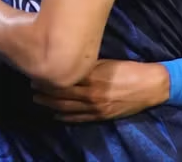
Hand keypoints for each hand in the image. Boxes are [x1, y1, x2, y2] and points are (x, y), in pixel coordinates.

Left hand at [32, 60, 168, 122]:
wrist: (150, 86)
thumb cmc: (129, 69)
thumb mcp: (106, 63)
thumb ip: (87, 66)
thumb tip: (68, 62)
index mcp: (92, 79)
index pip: (64, 80)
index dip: (48, 78)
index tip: (36, 72)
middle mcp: (91, 95)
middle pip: (62, 96)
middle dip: (45, 92)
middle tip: (31, 86)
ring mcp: (96, 108)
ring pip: (67, 109)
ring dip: (51, 105)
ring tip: (38, 99)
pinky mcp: (102, 116)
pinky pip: (79, 119)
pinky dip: (65, 118)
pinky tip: (55, 116)